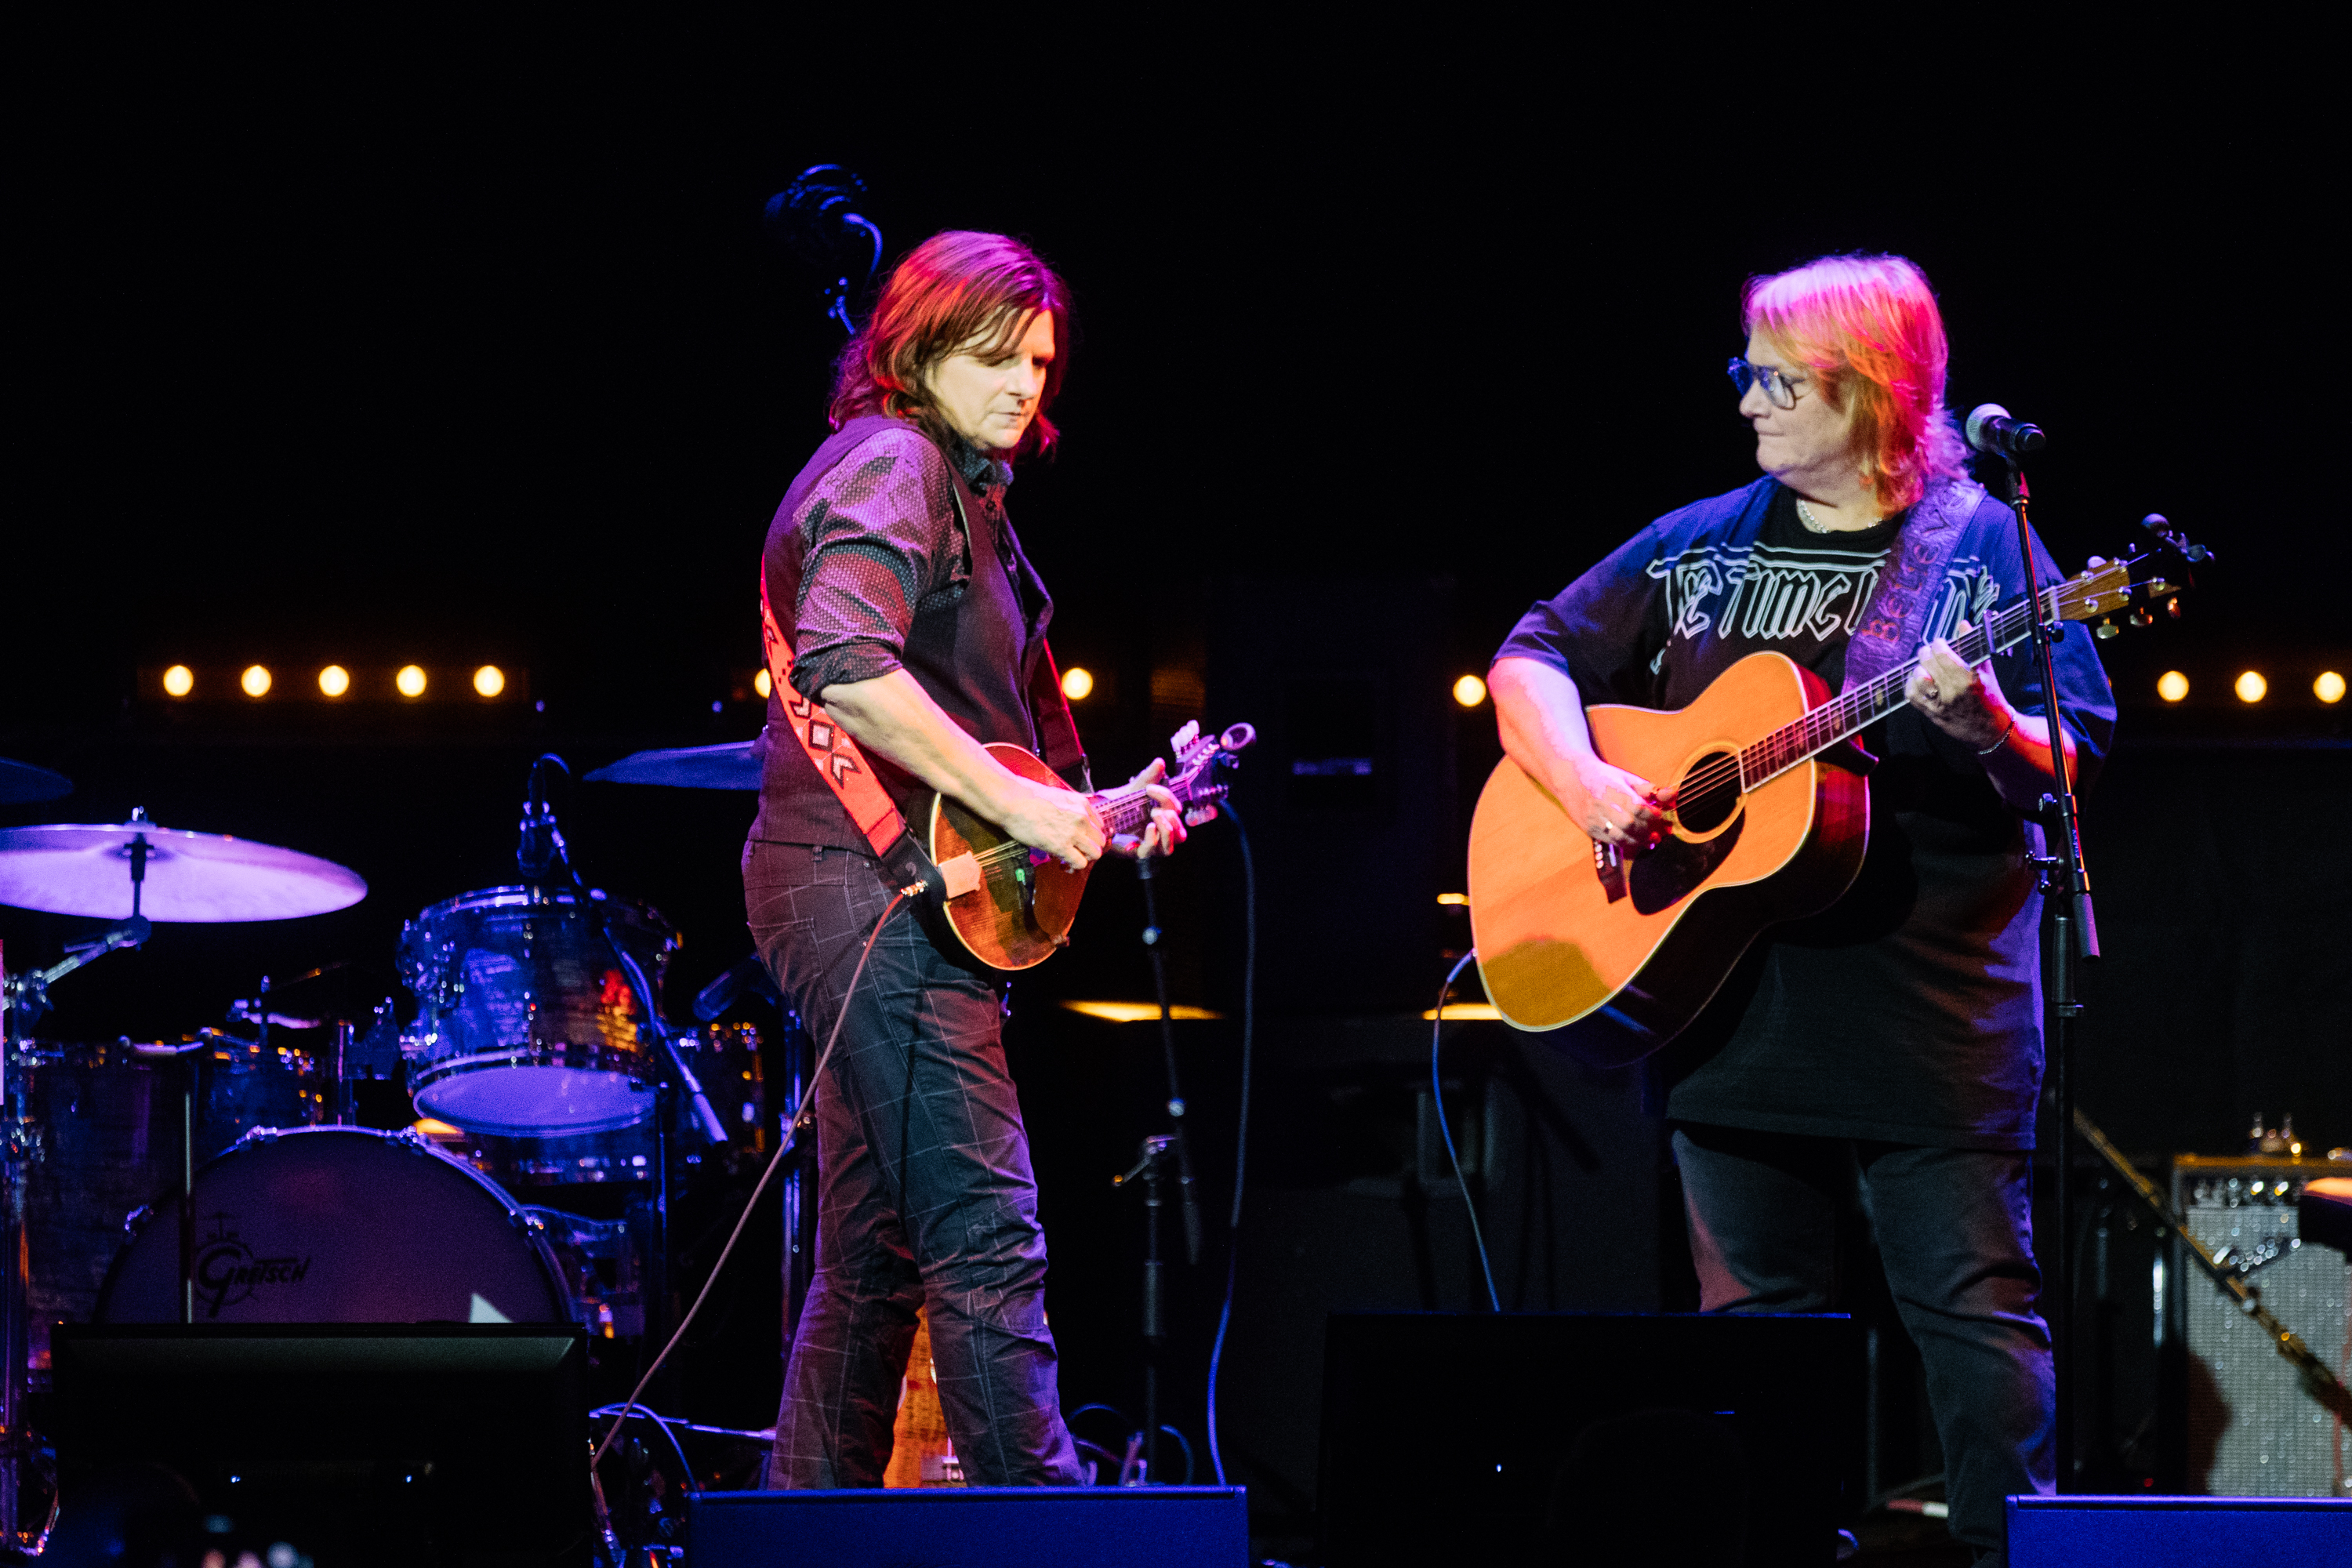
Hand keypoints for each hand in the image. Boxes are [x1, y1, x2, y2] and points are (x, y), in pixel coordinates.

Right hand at [994, 778, 1107, 870]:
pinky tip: (1063, 864)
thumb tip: (1070, 817)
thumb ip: (1070, 806)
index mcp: (1082, 804)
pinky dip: (1073, 866)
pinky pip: (1080, 863)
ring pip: (1095, 853)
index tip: (1080, 839)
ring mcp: (1073, 832)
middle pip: (1100, 840)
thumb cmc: (1028, 796)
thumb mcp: (1058, 794)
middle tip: (1076, 851)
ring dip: (1084, 858)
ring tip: (1071, 859)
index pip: (1099, 825)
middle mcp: (1082, 817)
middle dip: (1089, 848)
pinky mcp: (1061, 846)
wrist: (1013, 801)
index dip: (1090, 835)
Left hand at [1108, 758, 1196, 859]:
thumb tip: (1160, 761)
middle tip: (1157, 808)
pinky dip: (1153, 839)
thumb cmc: (1120, 805)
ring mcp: (1150, 846)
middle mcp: (1160, 835)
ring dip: (1167, 830)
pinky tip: (1148, 827)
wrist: (1097, 817)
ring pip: (1170, 847)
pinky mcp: (1137, 853)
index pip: (1176, 811)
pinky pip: (1152, 852)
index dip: (1167, 798)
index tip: (1150, 788)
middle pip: (1180, 833)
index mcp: (1163, 819)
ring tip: (1155, 815)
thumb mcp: (1135, 789)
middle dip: (1173, 819)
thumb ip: (1149, 777)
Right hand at [1563, 753, 1665, 851]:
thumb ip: (1648, 789)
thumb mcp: (1625, 778)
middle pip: (1630, 824)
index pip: (1636, 806)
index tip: (1660, 817)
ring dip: (1639, 841)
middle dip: (1648, 830)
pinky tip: (1636, 843)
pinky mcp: (1589, 829)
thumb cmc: (1602, 776)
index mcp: (1613, 789)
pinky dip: (1626, 844)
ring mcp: (1594, 819)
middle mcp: (1602, 805)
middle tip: (1661, 833)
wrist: (1570, 777)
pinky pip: (1611, 841)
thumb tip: (1672, 796)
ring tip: (1651, 841)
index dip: (1651, 815)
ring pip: (1620, 836)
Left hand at [1906, 620, 2012, 750]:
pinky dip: (1912, 684)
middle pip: (1928, 662)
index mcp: (1968, 678)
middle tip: (1929, 651)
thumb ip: (1973, 646)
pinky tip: (1919, 679)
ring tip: (1925, 666)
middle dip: (1926, 652)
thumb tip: (1963, 624)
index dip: (1938, 643)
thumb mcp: (1986, 670)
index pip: (1942, 653)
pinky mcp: (1931, 714)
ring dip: (1919, 668)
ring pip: (1918, 677)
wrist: (1991, 728)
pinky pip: (1911, 695)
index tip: (1939, 642)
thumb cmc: (1990, 696)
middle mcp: (1952, 691)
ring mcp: (1940, 704)